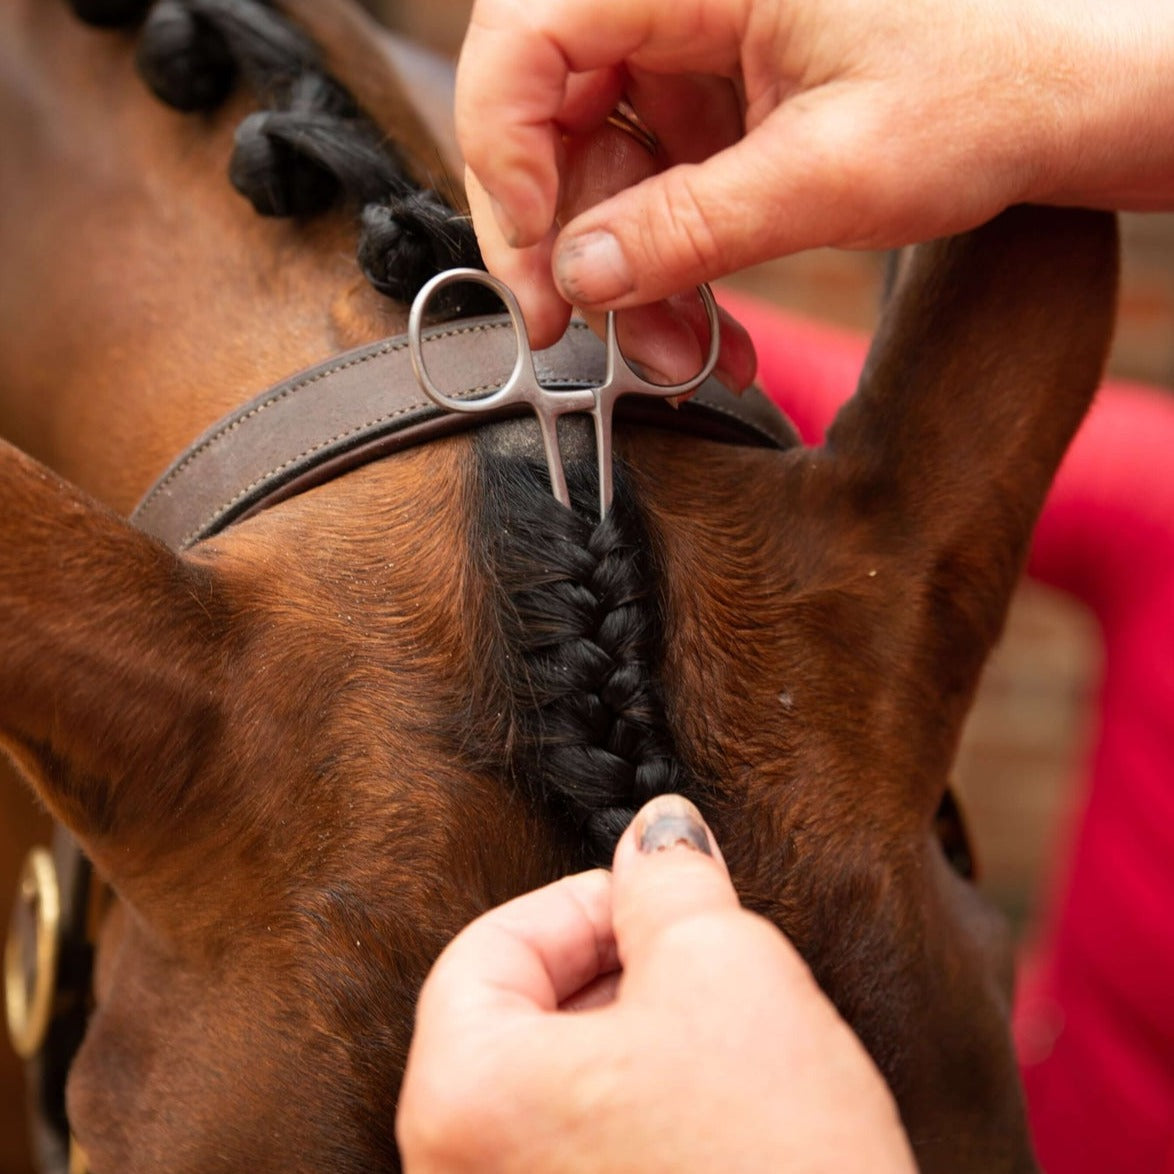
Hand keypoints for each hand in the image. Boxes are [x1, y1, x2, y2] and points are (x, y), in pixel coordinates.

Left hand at [396, 794, 915, 1172]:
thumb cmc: (775, 1162)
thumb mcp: (725, 969)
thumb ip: (669, 880)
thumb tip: (657, 833)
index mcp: (462, 1101)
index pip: (490, 948)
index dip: (582, 905)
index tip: (657, 902)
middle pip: (513, 1021)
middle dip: (610, 970)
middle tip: (695, 963)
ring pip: (550, 1090)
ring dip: (628, 1040)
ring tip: (715, 1040)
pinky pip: (578, 1154)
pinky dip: (631, 1110)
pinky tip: (710, 1111)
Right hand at [456, 0, 1173, 368]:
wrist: (1064, 93)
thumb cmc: (986, 89)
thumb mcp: (829, 174)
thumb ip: (689, 226)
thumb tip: (575, 279)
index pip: (523, 41)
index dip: (505, 162)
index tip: (539, 271)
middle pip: (544, 109)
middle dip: (567, 242)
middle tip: (591, 339)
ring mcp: (691, 37)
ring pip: (593, 158)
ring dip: (625, 273)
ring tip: (679, 353)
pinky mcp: (710, 86)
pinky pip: (647, 175)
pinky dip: (666, 258)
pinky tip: (703, 321)